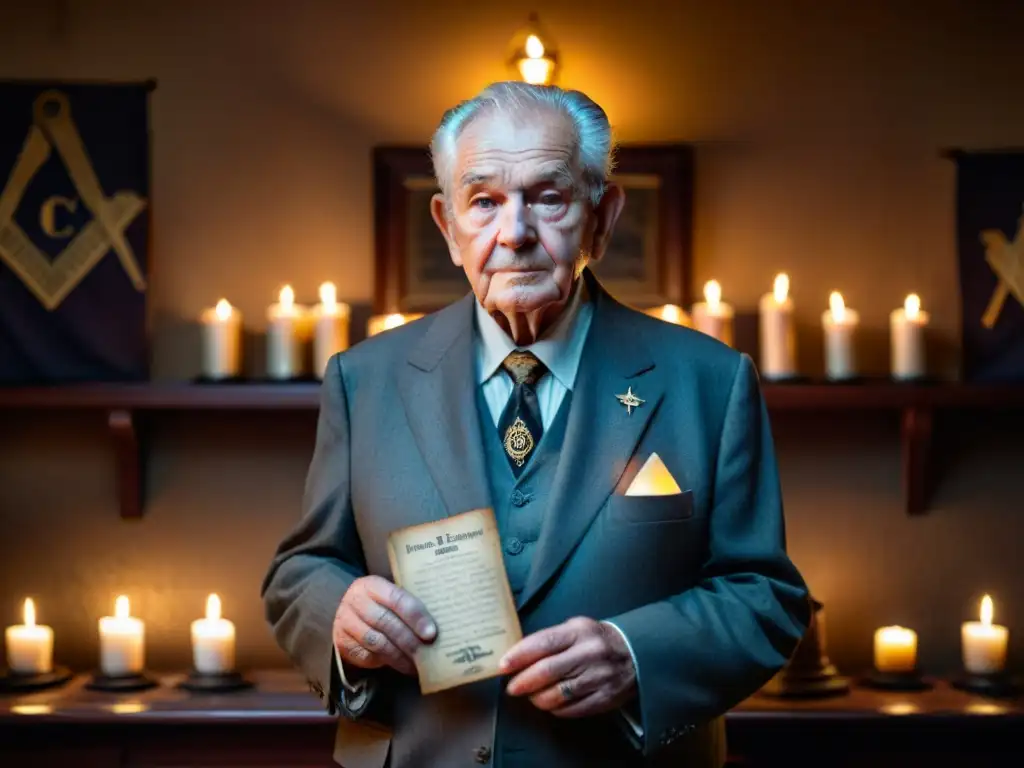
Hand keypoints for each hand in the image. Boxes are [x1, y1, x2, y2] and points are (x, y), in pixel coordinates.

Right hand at [333, 576, 435, 675]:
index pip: (396, 598)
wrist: (347, 612)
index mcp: (371, 585)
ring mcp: (346, 623)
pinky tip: (403, 666)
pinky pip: (368, 656)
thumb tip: (443, 620)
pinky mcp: (343, 644)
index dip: (415, 616)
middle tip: (428, 653)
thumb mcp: (390, 595)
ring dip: (400, 656)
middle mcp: (355, 601)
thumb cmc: (380, 604)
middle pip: (386, 622)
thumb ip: (408, 604)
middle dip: (410, 640)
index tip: (431, 633)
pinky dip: (388, 663)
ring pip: (377, 643)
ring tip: (418, 664)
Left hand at [499, 617, 636, 717]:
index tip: (503, 665)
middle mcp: (589, 653)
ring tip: (531, 696)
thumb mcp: (576, 628)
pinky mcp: (605, 697)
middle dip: (524, 682)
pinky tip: (551, 704)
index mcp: (579, 631)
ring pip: (558, 694)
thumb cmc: (597, 640)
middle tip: (512, 687)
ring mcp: (599, 676)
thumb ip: (550, 639)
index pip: (543, 643)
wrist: (637, 653)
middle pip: (547, 671)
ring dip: (538, 698)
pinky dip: (556, 709)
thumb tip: (518, 656)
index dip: (519, 656)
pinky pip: (573, 709)